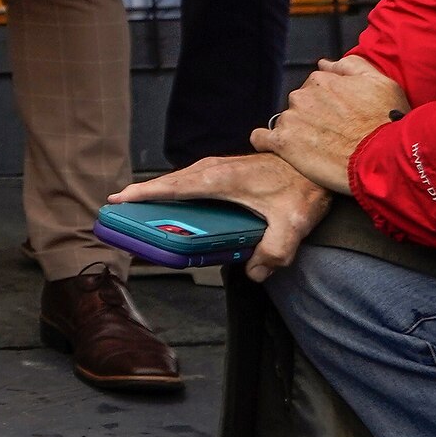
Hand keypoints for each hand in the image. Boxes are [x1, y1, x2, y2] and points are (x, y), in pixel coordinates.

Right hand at [111, 153, 331, 280]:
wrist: (315, 164)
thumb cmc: (303, 187)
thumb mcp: (292, 225)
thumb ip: (274, 252)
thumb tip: (254, 273)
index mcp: (221, 179)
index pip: (174, 186)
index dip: (145, 193)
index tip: (119, 198)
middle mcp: (214, 169)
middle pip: (170, 181)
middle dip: (143, 193)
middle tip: (119, 207)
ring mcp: (218, 167)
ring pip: (179, 179)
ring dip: (159, 190)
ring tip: (140, 205)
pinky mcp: (225, 169)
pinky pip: (190, 179)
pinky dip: (175, 188)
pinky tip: (176, 202)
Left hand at [254, 53, 410, 195]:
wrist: (383, 158)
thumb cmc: (387, 123)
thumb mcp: (380, 84)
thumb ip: (351, 67)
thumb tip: (324, 63)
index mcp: (321, 81)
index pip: (315, 88)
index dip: (329, 104)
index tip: (341, 118)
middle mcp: (301, 96)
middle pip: (300, 106)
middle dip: (313, 118)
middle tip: (334, 135)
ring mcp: (290, 119)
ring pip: (286, 123)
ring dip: (297, 133)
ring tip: (321, 149)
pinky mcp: (282, 142)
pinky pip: (262, 138)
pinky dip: (268, 142)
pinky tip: (282, 149)